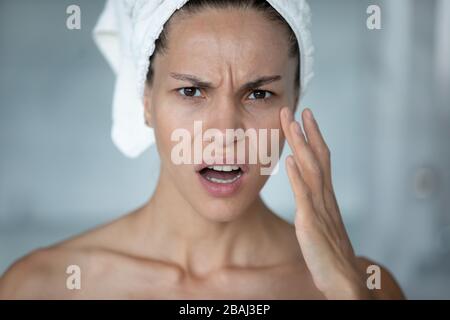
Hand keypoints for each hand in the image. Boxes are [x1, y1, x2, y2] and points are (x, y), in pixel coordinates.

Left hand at [280, 107, 371, 299]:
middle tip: (294, 109)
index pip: (321, 158)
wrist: (343, 277)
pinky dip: (298, 178)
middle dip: (305, 132)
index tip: (304, 116)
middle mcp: (324, 197)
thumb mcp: (321, 221)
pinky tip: (291, 161)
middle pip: (317, 157)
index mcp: (325, 196)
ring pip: (311, 170)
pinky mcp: (310, 223)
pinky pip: (304, 197)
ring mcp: (319, 208)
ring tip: (291, 123)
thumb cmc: (329, 251)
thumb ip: (313, 203)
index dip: (313, 136)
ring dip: (301, 145)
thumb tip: (302, 184)